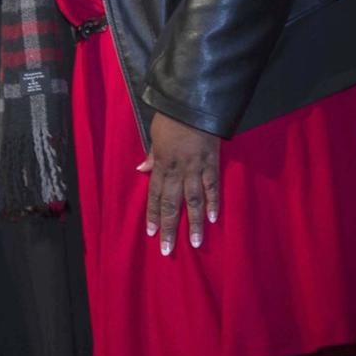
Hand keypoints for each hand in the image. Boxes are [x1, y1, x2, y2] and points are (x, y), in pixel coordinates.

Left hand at [140, 112, 220, 254]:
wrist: (192, 105)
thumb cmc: (171, 119)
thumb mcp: (155, 136)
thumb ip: (152, 156)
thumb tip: (142, 170)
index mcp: (162, 164)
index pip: (156, 195)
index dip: (154, 214)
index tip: (152, 234)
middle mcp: (178, 171)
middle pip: (173, 204)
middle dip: (170, 227)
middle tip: (167, 249)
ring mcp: (196, 169)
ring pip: (194, 201)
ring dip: (194, 223)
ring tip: (195, 243)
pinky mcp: (213, 164)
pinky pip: (213, 187)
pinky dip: (213, 203)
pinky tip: (214, 219)